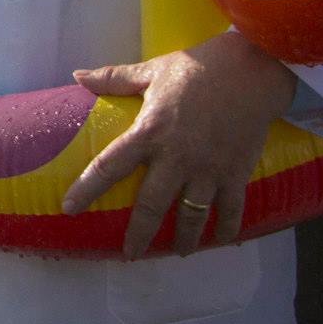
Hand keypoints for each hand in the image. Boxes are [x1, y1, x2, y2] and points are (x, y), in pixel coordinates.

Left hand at [62, 30, 296, 257]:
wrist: (252, 68)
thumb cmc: (197, 68)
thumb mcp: (151, 70)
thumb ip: (114, 79)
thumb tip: (77, 76)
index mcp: (150, 131)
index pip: (109, 166)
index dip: (86, 189)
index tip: (69, 209)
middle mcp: (177, 156)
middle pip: (152, 205)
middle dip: (140, 234)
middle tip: (130, 255)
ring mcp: (209, 168)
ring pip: (192, 215)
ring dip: (185, 239)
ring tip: (178, 253)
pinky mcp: (236, 172)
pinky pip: (231, 210)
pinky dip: (227, 228)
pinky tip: (221, 240)